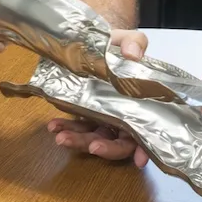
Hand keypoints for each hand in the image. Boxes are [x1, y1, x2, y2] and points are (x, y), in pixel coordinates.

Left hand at [47, 28, 149, 166]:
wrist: (98, 42)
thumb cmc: (121, 45)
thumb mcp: (131, 40)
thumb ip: (135, 44)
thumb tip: (132, 54)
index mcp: (142, 106)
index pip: (148, 132)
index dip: (145, 148)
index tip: (139, 161)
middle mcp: (124, 117)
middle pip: (119, 143)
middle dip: (105, 148)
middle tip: (91, 146)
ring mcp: (103, 119)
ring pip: (95, 138)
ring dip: (79, 141)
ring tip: (61, 136)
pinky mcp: (85, 115)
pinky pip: (77, 127)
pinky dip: (65, 128)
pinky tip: (53, 126)